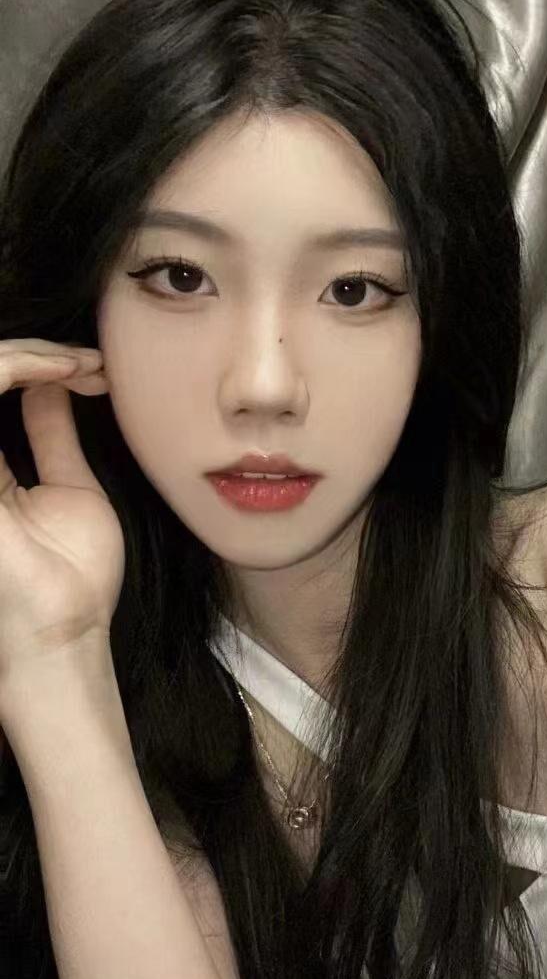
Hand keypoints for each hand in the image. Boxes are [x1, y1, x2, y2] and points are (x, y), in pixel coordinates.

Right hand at [0, 339, 122, 684]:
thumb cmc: (70, 574)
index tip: (96, 370)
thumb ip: (50, 434)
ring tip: (79, 364)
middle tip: (90, 362)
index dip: (38, 365)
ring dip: (28, 354)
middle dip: (35, 353)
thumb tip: (47, 385)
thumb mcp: (69, 486)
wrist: (66, 626)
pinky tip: (61, 372)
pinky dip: (17, 364)